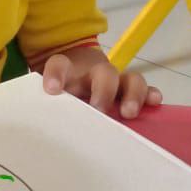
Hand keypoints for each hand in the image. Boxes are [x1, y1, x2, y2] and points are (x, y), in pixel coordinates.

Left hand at [41, 45, 161, 118]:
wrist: (75, 73)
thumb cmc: (61, 89)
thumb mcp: (47, 94)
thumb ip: (43, 103)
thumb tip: (36, 125)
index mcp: (68, 70)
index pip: (59, 64)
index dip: (56, 74)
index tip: (52, 90)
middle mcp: (94, 72)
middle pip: (103, 73)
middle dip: (103, 92)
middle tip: (98, 110)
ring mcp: (115, 80)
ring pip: (129, 78)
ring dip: (131, 94)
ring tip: (128, 112)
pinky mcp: (130, 91)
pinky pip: (145, 89)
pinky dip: (150, 95)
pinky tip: (154, 103)